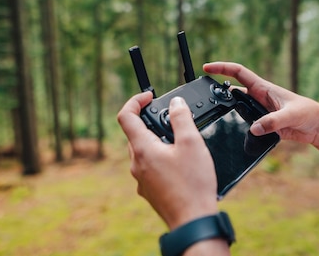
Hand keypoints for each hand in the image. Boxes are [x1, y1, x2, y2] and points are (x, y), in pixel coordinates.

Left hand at [117, 92, 218, 229]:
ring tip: (180, 143)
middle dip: (151, 122)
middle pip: (135, 134)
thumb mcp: (192, 143)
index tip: (149, 97)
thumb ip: (182, 118)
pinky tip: (180, 164)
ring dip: (157, 140)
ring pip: (143, 151)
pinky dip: (161, 157)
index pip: (125, 116)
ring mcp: (142, 180)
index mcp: (143, 149)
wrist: (193, 222)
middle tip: (172, 119)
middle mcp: (137, 165)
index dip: (135, 101)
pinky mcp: (150, 190)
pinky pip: (150, 167)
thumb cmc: (192, 185)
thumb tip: (175, 103)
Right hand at [203, 62, 318, 143]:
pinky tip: (234, 136)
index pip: (238, 73)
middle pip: (232, 90)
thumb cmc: (308, 113)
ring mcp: (259, 111)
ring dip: (227, 111)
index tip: (206, 67)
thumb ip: (272, 122)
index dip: (222, 68)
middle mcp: (259, 97)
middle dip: (217, 90)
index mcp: (263, 88)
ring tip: (214, 117)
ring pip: (237, 109)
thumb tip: (253, 128)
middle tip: (202, 94)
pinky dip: (238, 128)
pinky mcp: (263, 124)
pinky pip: (245, 124)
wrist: (317, 127)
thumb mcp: (290, 116)